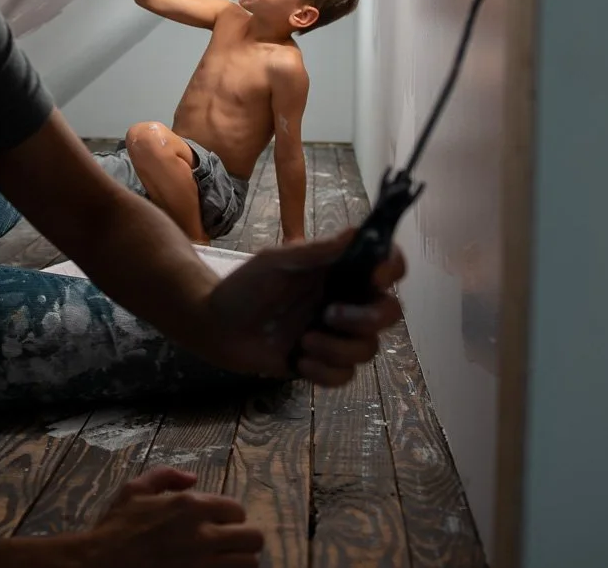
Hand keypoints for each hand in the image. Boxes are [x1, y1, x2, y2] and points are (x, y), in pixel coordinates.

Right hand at [85, 466, 263, 567]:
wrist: (100, 566)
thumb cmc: (116, 529)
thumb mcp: (134, 490)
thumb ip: (165, 476)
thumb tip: (192, 478)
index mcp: (191, 507)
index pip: (238, 510)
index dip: (232, 518)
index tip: (220, 526)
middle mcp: (204, 535)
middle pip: (253, 538)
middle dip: (244, 541)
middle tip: (230, 546)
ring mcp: (203, 565)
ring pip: (249, 565)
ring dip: (240, 563)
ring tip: (226, 563)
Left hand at [206, 230, 405, 383]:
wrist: (216, 326)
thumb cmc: (245, 286)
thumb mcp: (277, 261)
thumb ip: (317, 251)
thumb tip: (357, 232)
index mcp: (339, 271)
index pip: (386, 265)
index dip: (392, 268)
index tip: (376, 277)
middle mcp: (346, 301)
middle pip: (390, 311)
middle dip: (368, 318)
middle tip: (330, 315)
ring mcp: (336, 334)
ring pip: (369, 348)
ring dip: (339, 348)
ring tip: (305, 341)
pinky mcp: (323, 363)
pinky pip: (345, 375)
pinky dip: (325, 371)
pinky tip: (299, 360)